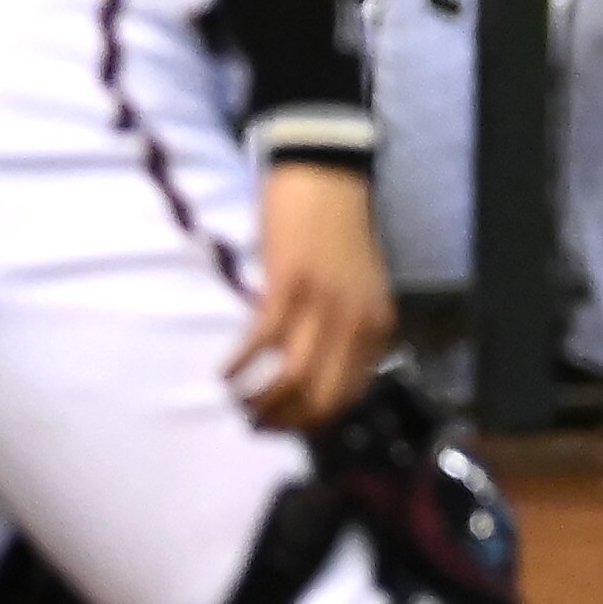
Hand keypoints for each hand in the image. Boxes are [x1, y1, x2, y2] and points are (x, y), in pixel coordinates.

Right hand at [228, 161, 396, 432]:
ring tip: (239, 405)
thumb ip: (346, 332)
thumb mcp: (357, 291)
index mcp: (378, 327)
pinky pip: (262, 341)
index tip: (286, 427)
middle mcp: (358, 323)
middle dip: (287, 421)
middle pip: (323, 397)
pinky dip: (240, 364)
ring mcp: (325, 306)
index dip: (315, 420)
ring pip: (293, 379)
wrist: (327, 176)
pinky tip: (224, 373)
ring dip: (262, 402)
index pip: (350, 395)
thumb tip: (316, 375)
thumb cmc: (337, 233)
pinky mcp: (290, 286)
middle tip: (256, 425)